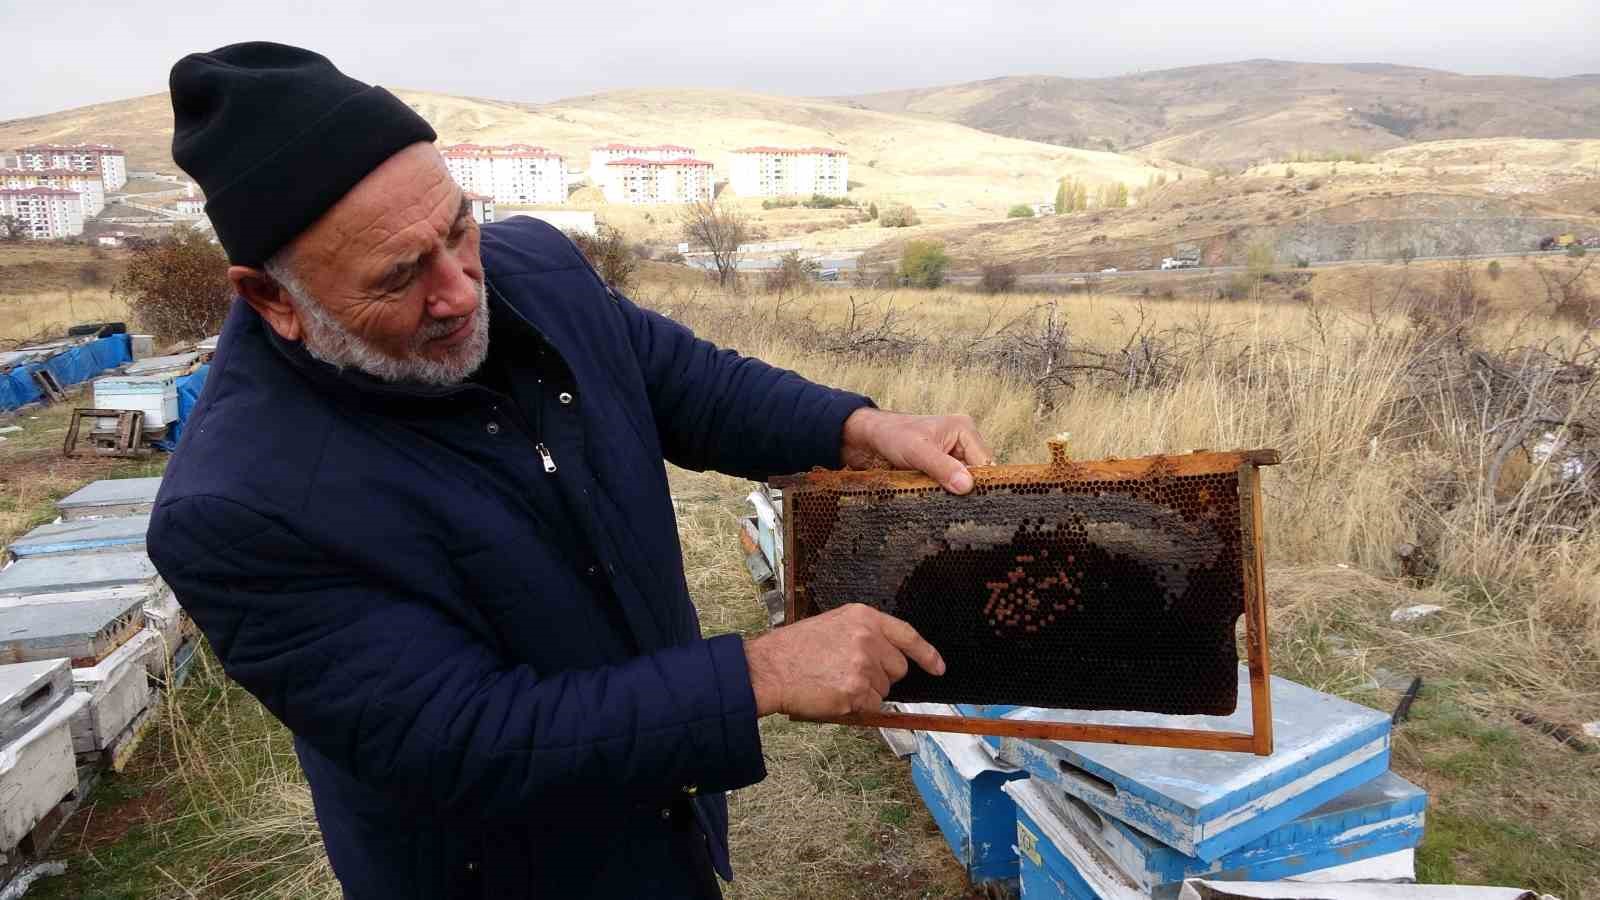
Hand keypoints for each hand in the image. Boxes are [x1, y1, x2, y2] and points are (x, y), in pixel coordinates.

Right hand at [744, 604, 944, 718]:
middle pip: (898, 669)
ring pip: (883, 691)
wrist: (768, 669)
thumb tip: (885, 661)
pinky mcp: (856, 692)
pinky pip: (871, 708)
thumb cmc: (793, 650)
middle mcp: (868, 638)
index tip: (938, 668)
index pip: (907, 635)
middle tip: (849, 675)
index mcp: (863, 617)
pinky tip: (833, 696)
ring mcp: (864, 666)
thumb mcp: (832, 626)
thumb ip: (862, 637)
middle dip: (881, 677)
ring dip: (865, 694)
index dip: (926, 654)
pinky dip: (856, 709)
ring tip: (834, 683)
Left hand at [840, 407, 993, 493]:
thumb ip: (942, 467)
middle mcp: (963, 442)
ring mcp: (954, 456)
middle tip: (957, 508)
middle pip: (977, 474)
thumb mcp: (916, 451)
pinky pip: (952, 485)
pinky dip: (946, 494)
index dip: (979, 483)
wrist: (869, 438)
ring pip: (965, 482)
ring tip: (946, 505)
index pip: (985, 463)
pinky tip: (939, 502)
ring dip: (955, 494)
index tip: (969, 502)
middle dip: (967, 490)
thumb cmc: (891, 435)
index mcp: (964, 430)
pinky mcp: (943, 468)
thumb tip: (966, 486)